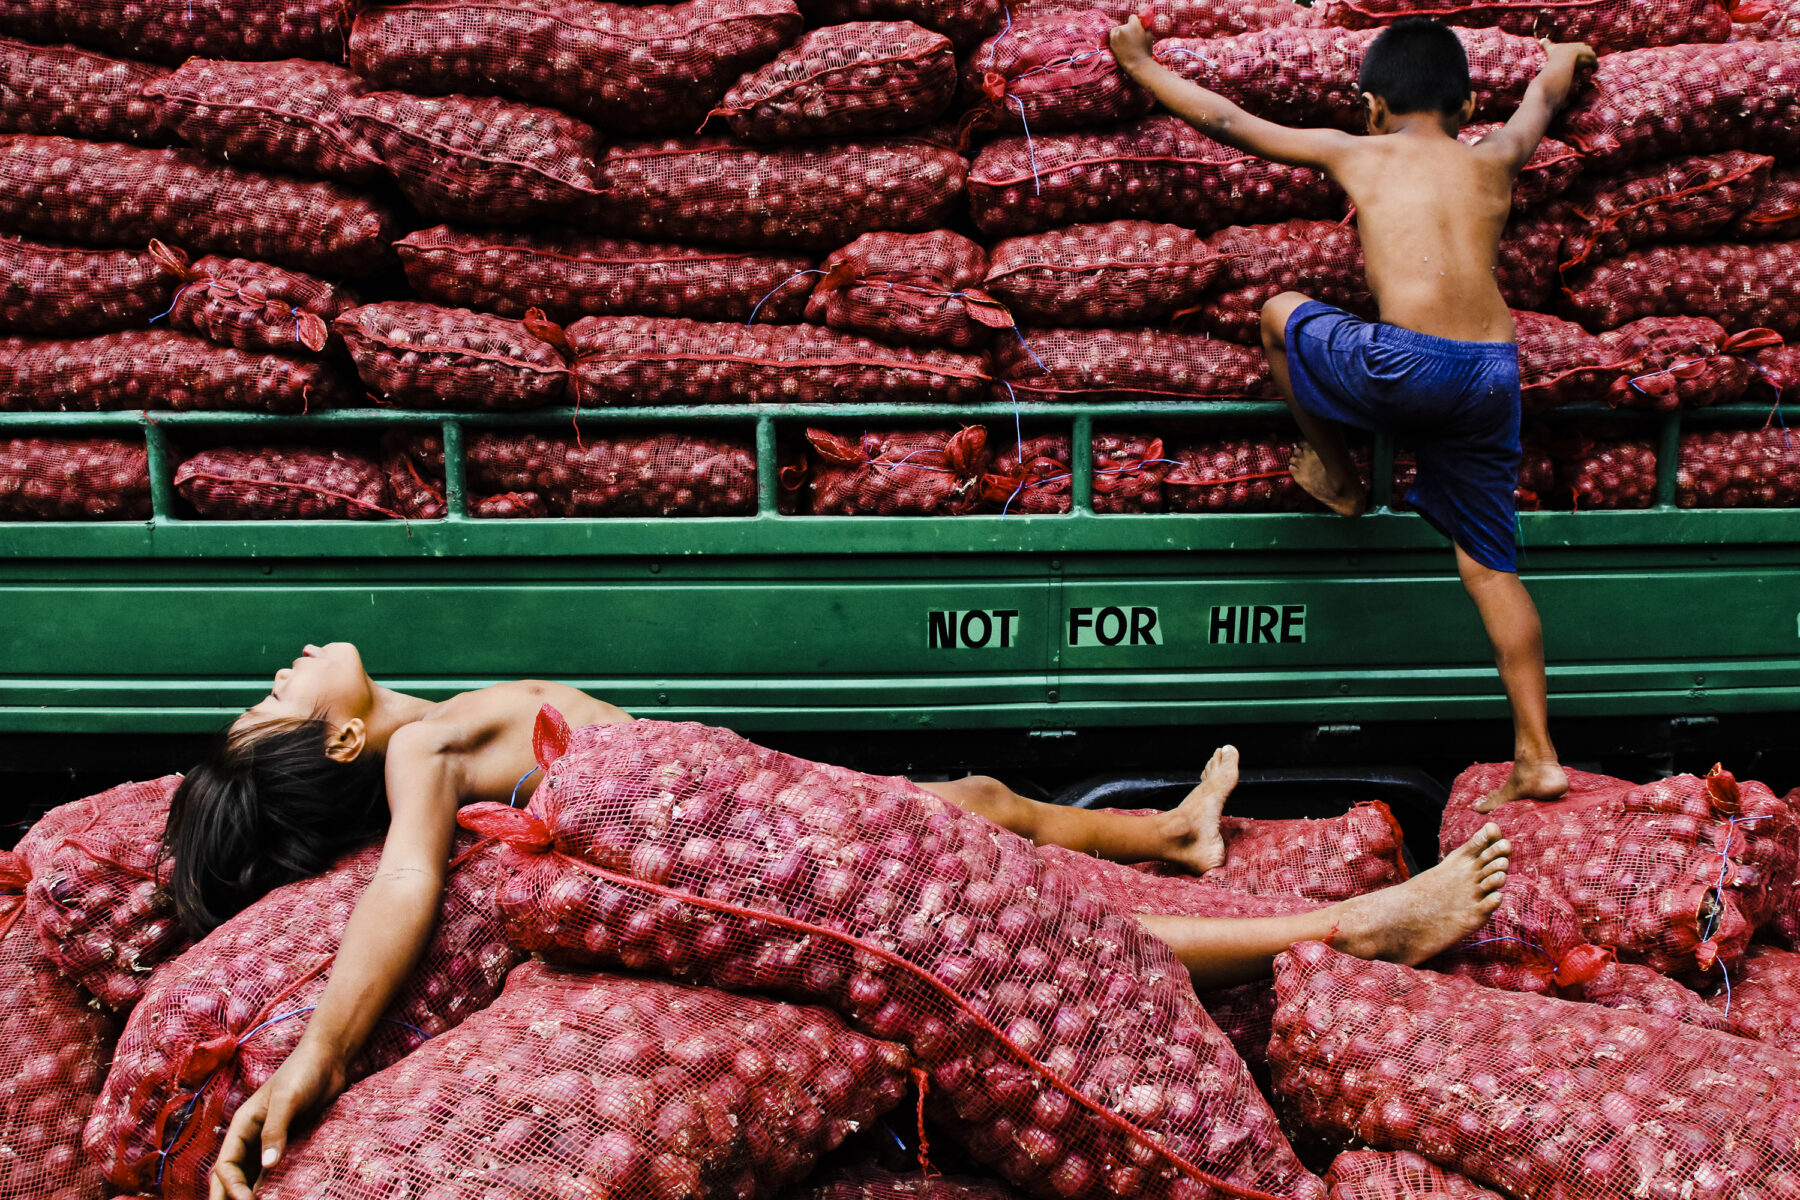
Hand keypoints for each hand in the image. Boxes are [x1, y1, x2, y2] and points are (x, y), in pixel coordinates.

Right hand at [209, 1044, 344, 1199]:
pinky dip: (275, 1186)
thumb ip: (276, 1130)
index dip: (231, 1186)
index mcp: (242, 1126)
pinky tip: (281, 1197)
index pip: (226, 1164)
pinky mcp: (290, 1143)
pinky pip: (276, 1171)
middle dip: (229, 1196)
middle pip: (233, 1175)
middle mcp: (252, 1138)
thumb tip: (267, 1165)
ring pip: (253, 1176)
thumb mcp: (287, 1099)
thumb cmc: (303, 1073)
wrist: (328, 1060)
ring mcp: (270, 1142)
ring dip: (251, 1194)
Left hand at [1109, 15, 1154, 72]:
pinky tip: (1122, 45)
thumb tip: (1140, 24)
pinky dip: (1116, 39)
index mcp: (1133, 25)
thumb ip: (1143, 27)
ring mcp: (1116, 36)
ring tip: (1126, 42)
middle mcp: (1123, 28)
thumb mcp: (1149, 35)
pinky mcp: (1111, 43)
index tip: (1137, 28)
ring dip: (1121, 33)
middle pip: (1124, 25)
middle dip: (1128, 29)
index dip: (1135, 22)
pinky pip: (1113, 36)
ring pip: (1117, 30)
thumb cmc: (1145, 51)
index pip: (1132, 17)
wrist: (1138, 65)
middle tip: (1132, 38)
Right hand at [1540, 38, 1597, 68]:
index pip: (1580, 47)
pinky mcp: (1591, 59)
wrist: (1563, 60)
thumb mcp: (1550, 49)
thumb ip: (1546, 44)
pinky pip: (1595, 63)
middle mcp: (1582, 46)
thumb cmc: (1555, 56)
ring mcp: (1587, 52)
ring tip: (1588, 68)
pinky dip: (1594, 67)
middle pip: (1587, 51)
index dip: (1578, 53)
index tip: (1576, 58)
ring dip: (1591, 62)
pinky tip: (1592, 72)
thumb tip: (1541, 40)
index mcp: (1574, 44)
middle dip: (1586, 56)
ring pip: (1592, 57)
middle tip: (1583, 64)